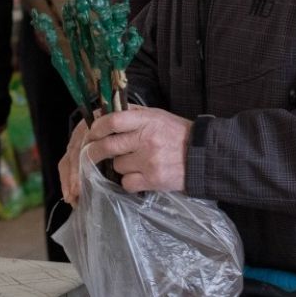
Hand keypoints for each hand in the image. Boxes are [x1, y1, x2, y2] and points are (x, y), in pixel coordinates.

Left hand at [61, 106, 190, 204]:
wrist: (203, 156)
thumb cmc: (177, 133)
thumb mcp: (157, 116)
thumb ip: (133, 115)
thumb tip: (104, 114)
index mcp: (147, 120)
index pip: (113, 121)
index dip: (97, 128)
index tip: (92, 133)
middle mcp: (146, 139)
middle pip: (108, 146)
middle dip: (95, 152)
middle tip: (92, 153)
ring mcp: (149, 161)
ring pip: (117, 166)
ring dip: (119, 166)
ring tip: (134, 162)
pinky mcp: (153, 180)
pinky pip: (127, 183)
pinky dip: (129, 181)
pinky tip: (139, 176)